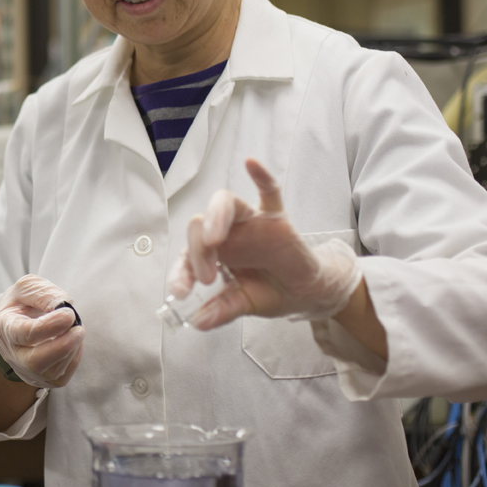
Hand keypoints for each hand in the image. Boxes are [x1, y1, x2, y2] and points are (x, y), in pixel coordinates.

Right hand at [0, 275, 84, 387]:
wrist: (14, 325)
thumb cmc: (21, 305)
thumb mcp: (26, 288)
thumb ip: (43, 293)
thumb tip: (62, 305)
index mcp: (5, 328)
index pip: (25, 333)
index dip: (49, 326)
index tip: (68, 313)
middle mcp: (13, 354)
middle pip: (36, 362)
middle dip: (62, 347)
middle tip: (78, 328)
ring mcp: (27, 371)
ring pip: (53, 370)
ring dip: (71, 349)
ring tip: (75, 329)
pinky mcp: (43, 380)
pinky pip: (63, 376)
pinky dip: (73, 358)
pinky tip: (73, 341)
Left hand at [170, 158, 362, 328]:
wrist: (305, 292)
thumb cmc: (269, 290)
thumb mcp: (243, 304)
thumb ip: (221, 310)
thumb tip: (198, 323)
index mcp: (213, 253)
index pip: (188, 255)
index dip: (181, 273)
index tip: (181, 292)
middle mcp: (227, 233)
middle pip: (201, 225)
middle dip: (199, 251)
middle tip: (206, 277)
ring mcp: (250, 222)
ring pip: (226, 204)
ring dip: (216, 217)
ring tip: (214, 239)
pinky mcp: (276, 217)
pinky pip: (269, 191)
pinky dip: (260, 176)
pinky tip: (251, 164)